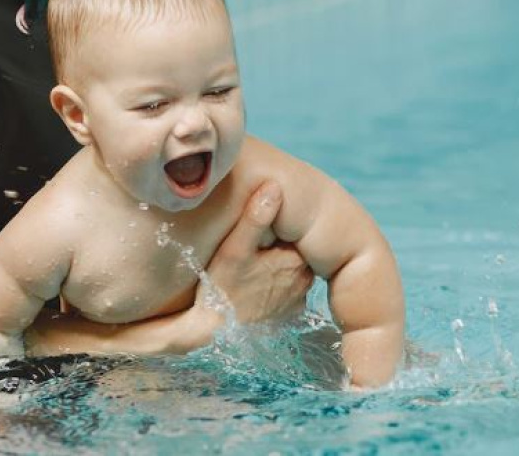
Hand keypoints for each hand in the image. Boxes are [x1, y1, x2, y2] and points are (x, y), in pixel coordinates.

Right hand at [202, 182, 312, 323]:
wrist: (214, 332)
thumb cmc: (222, 288)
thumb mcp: (235, 249)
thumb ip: (255, 218)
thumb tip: (274, 187)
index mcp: (295, 259)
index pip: (296, 231)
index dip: (279, 226)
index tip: (262, 227)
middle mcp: (304, 279)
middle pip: (296, 248)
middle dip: (279, 244)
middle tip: (255, 247)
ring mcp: (298, 298)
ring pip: (293, 268)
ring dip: (279, 263)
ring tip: (255, 264)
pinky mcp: (290, 313)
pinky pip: (289, 288)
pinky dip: (277, 284)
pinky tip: (258, 284)